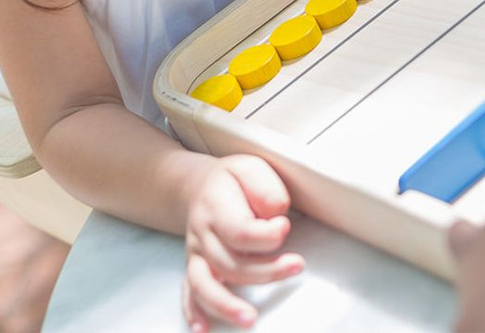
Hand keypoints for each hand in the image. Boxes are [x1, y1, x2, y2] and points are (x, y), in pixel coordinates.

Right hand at [182, 155, 303, 330]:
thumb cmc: (232, 179)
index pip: (240, 231)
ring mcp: (197, 253)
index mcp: (216, 206)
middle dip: (265, 271)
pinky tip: (203, 330)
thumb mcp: (252, 168)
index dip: (266, 235)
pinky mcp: (196, 267)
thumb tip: (276, 214)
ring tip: (249, 319)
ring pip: (206, 285)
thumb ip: (266, 189)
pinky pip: (189, 293)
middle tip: (295, 265)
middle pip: (230, 263)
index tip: (284, 225)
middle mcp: (203, 234)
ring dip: (226, 305)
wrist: (200, 186)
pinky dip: (194, 312)